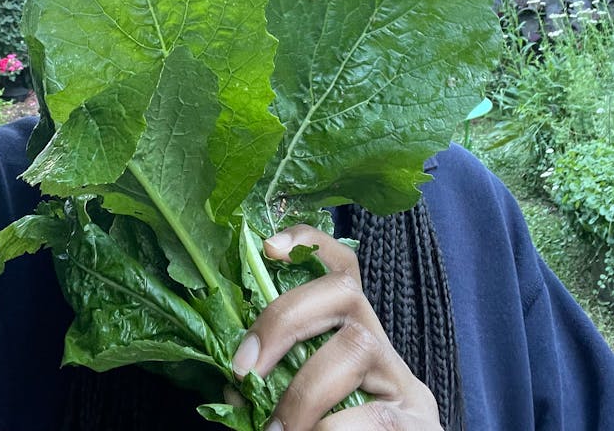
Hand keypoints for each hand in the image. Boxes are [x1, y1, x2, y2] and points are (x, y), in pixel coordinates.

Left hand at [231, 224, 443, 430]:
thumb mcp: (301, 406)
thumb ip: (272, 386)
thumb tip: (236, 384)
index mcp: (352, 336)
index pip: (342, 268)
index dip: (308, 244)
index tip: (269, 248)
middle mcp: (383, 347)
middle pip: (344, 292)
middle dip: (284, 321)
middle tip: (244, 371)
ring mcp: (405, 383)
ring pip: (358, 346)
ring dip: (303, 393)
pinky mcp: (420, 424)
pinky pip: (374, 413)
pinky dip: (332, 430)